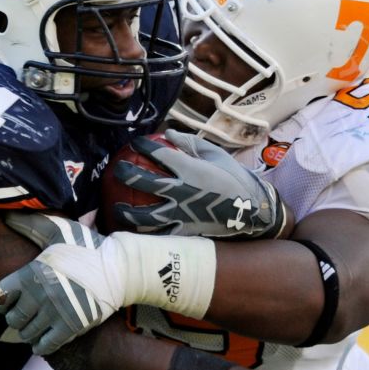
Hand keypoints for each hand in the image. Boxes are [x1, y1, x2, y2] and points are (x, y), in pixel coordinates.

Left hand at [0, 214, 118, 355]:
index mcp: (32, 273)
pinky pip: (44, 346)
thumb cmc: (86, 247)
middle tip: (25, 314)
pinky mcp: (70, 329)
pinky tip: (44, 338)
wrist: (119, 269)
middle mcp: (40, 296)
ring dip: (29, 331)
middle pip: (12, 318)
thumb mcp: (58, 230)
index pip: (0, 295)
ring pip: (27, 334)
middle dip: (16, 317)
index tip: (11, 299)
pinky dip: (41, 345)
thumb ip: (30, 225)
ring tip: (36, 325)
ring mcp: (55, 314)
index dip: (2, 299)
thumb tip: (6, 215)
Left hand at [111, 130, 287, 237]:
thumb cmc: (233, 178)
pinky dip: (146, 236)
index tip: (134, 144)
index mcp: (190, 169)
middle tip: (117, 171)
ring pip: (147, 216)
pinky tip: (134, 234)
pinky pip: (161, 235)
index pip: (159, 153)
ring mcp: (182, 214)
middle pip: (146, 182)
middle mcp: (182, 191)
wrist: (251, 209)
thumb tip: (170, 133)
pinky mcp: (185, 232)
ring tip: (117, 210)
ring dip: (128, 213)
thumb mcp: (215, 154)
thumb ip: (191, 143)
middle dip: (127, 174)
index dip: (143, 146)